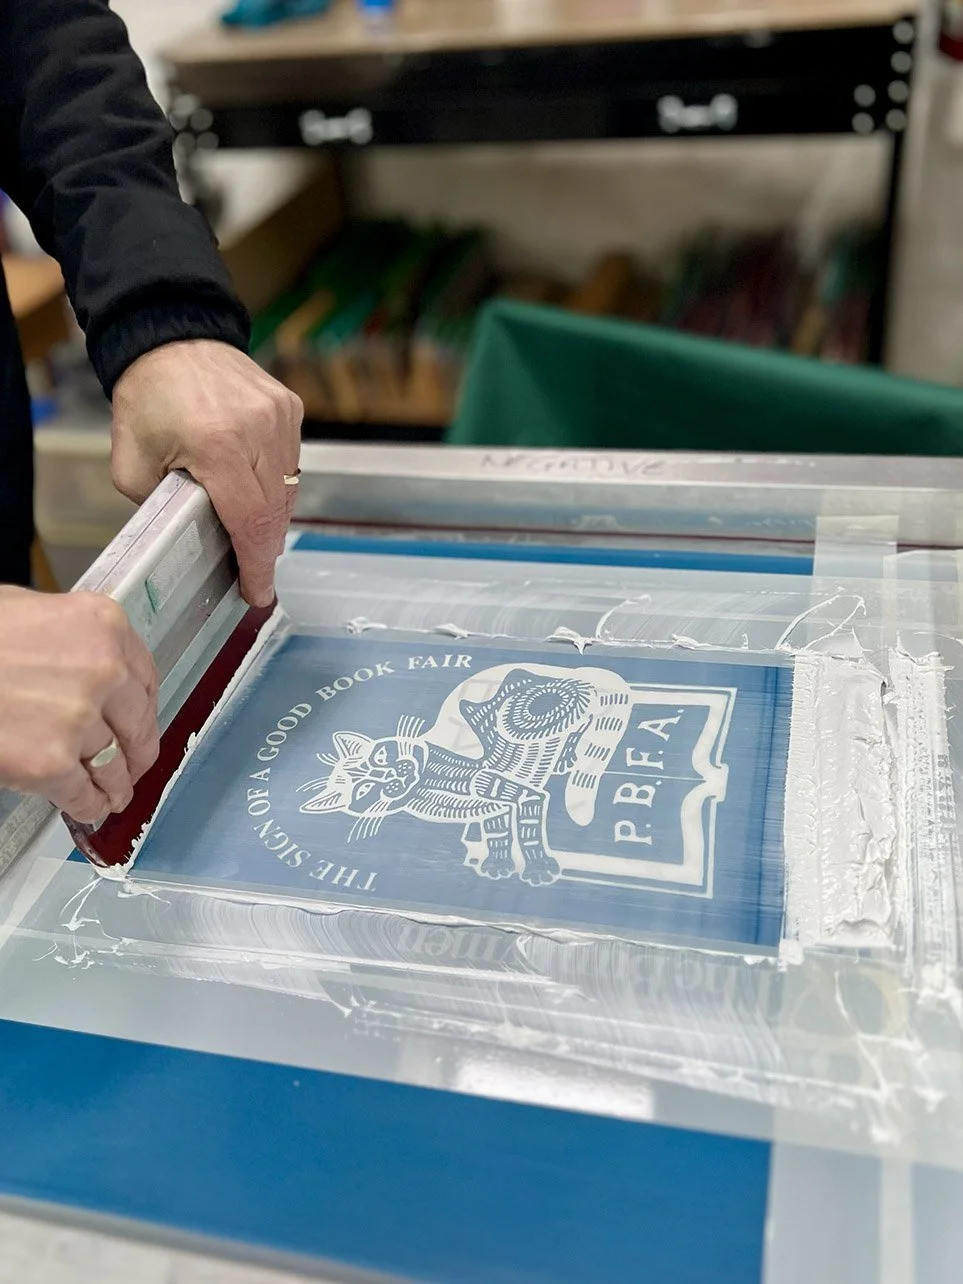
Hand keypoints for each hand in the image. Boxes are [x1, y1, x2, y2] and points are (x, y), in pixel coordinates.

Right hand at [0, 589, 158, 823]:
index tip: (142, 722)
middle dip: (136, 752)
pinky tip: (87, 807)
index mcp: (102, 626)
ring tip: (113, 794)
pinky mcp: (50, 762)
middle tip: (133, 766)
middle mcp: (102, 670)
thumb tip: (91, 670)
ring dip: (115, 785)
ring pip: (114, 765)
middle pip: (137, 725)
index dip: (144, 708)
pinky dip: (87, 806)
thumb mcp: (29, 613)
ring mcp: (78, 718)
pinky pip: (83, 793)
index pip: (145, 676)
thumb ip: (73, 641)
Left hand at [111, 340, 302, 606]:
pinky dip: (276, 486)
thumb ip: (158, 508)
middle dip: (264, 549)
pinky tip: (256, 492)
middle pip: (275, 512)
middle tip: (252, 573)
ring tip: (252, 535)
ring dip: (271, 519)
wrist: (170, 337)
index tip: (257, 592)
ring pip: (288, 491)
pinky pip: (291, 464)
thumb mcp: (131, 464)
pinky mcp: (289, 409)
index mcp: (217, 444)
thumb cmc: (148, 398)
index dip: (256, 564)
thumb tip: (187, 541)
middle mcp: (257, 429)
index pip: (249, 520)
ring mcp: (279, 417)